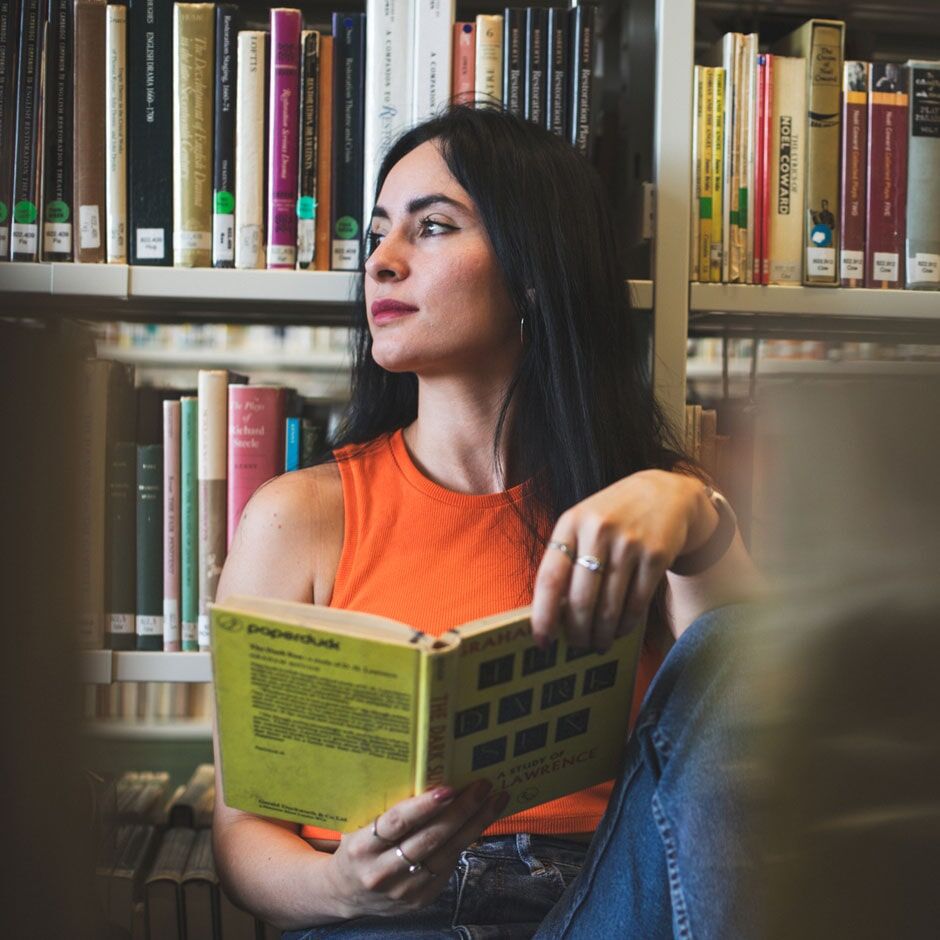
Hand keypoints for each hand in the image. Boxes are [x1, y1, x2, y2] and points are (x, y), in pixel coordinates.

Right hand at [325, 780, 508, 918]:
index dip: (423, 806)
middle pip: (429, 838)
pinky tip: (480, 821)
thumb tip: (423, 772)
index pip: (397, 824)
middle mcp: (382, 872)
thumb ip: (385, 807)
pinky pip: (448, 866)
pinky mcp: (421, 899)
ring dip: (475, 824)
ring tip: (495, 799)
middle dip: (461, 810)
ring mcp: (404, 889)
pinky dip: (466, 841)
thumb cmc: (357, 846)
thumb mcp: (358, 825)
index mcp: (362, 847)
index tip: (448, 788)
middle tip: (482, 786)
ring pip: (447, 853)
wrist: (346, 893)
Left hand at [530, 470, 716, 650]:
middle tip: (576, 646)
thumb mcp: (583, 524)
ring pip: (609, 607)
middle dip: (576, 632)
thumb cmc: (613, 518)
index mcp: (571, 523)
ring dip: (601, 635)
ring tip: (597, 644)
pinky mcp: (656, 556)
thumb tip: (552, 614)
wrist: (665, 493)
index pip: (550, 577)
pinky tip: (618, 631)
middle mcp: (598, 531)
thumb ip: (567, 559)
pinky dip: (625, 625)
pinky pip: (636, 604)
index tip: (541, 641)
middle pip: (581, 600)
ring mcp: (629, 543)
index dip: (543, 615)